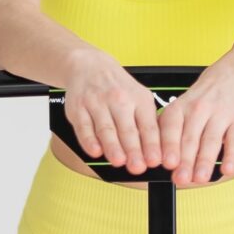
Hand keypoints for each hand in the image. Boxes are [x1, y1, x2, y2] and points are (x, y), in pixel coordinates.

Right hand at [61, 48, 165, 173]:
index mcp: (139, 99)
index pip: (148, 126)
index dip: (151, 145)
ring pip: (106, 129)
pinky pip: (84, 127)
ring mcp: (97, 103)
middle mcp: (119, 99)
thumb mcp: (140, 98)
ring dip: (113, 147)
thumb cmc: (118, 88)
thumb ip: (146, 124)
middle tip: (138, 167)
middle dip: (133, 150)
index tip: (155, 161)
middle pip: (127, 129)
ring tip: (119, 162)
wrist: (90, 66)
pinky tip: (95, 151)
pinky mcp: (78, 108)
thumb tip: (155, 153)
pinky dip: (89, 140)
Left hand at [158, 60, 233, 184]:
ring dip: (205, 161)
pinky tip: (228, 169)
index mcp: (179, 108)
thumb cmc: (201, 101)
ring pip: (211, 140)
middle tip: (181, 179)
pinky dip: (232, 156)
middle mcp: (198, 109)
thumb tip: (159, 162)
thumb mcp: (179, 110)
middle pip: (190, 138)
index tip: (167, 164)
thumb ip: (169, 134)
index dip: (168, 146)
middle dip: (185, 161)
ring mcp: (220, 114)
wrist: (230, 77)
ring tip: (200, 178)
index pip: (171, 128)